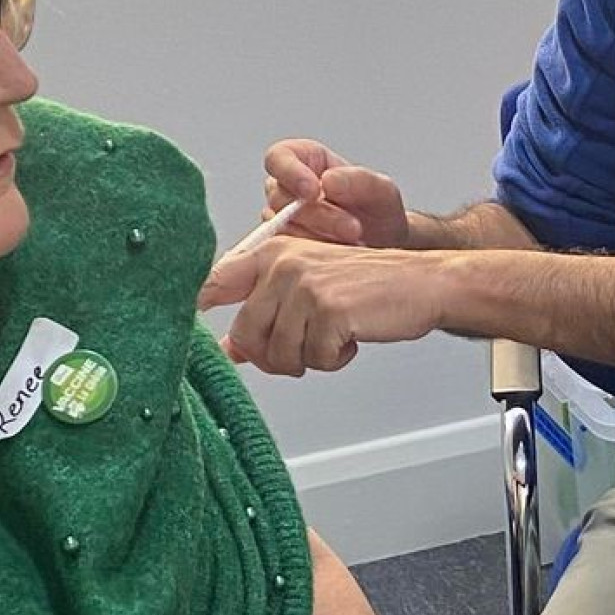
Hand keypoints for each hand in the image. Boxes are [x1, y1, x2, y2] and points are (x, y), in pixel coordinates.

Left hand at [199, 237, 448, 376]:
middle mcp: (282, 265)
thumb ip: (266, 314)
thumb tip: (229, 349)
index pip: (213, 283)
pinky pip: (314, 360)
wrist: (421, 282)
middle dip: (275, 356)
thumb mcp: (309, 291)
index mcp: (271, 254)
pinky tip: (350, 340)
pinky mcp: (329, 310)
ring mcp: (305, 286)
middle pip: (246, 337)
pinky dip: (334, 360)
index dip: (193, 311)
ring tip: (333, 337)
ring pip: (279, 355)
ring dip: (308, 360)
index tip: (194, 336)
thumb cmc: (367, 287)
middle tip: (305, 348)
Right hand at [262, 139, 410, 249]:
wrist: (385, 251)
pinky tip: (337, 257)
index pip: (278, 157)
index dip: (289, 172)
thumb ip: (359, 181)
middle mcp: (287, 190)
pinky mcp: (283, 250)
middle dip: (318, 215)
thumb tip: (327, 181)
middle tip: (353, 229)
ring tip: (353, 244)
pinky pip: (286, 253)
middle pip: (281, 198)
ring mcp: (282, 222)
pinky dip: (312, 256)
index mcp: (306, 161)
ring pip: (282, 229)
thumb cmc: (379, 215)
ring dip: (318, 238)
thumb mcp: (382, 192)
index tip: (314, 191)